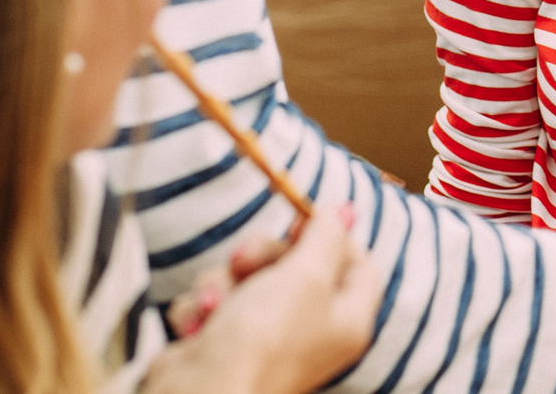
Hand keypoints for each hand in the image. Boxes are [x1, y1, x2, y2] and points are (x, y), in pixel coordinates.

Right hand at [151, 206, 380, 393]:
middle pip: (296, 266)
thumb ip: (326, 237)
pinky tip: (197, 327)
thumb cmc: (264, 337)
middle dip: (262, 255)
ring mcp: (265, 340)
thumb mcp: (307, 275)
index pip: (358, 266)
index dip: (334, 237)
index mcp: (348, 321)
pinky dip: (202, 309)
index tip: (301, 221)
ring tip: (215, 305)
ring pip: (247, 280)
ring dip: (223, 284)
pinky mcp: (222, 345)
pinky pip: (216, 304)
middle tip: (242, 260)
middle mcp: (311, 332)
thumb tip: (345, 210)